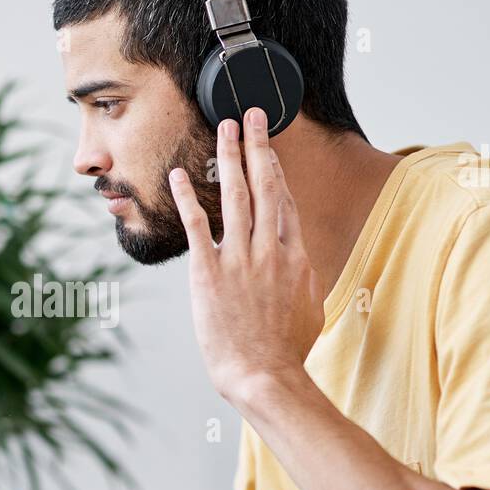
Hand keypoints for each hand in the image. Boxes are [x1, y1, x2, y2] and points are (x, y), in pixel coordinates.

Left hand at [168, 107, 324, 405]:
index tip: (267, 145)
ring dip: (228, 156)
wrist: (265, 375)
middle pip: (263, 185)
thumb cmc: (287, 351)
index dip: (273, 168)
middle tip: (249, 113)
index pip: (283, 200)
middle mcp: (270, 249)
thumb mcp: (310, 308)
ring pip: (235, 194)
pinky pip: (197, 225)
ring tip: (223, 127)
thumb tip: (301, 265)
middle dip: (256, 144)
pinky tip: (179, 175)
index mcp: (295, 256)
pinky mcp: (210, 273)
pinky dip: (188, 197)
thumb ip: (303, 278)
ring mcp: (240, 258)